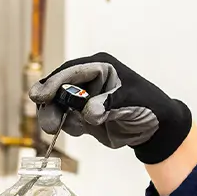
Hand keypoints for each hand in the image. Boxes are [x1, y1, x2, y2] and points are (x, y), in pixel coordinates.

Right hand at [29, 53, 191, 164]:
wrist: (156, 128)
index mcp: (100, 66)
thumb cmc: (148, 106)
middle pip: (58, 88)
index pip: (71, 72)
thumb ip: (108, 104)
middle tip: (48, 123)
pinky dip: (67, 126)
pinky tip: (82, 129)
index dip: (53, 83)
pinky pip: (65, 120)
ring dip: (55, 117)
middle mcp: (87, 80)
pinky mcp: (81, 115)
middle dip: (49, 104)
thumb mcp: (131, 100)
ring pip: (57, 105)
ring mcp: (83, 98)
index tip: (40, 96)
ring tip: (59, 127)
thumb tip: (89, 113)